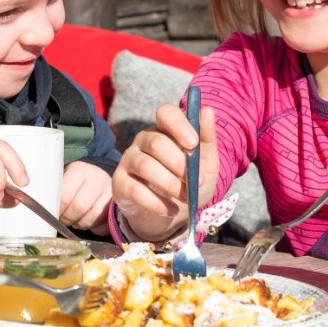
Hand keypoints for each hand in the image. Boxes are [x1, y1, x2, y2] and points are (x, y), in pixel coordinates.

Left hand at [59, 161, 112, 232]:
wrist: (98, 179)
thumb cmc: (75, 183)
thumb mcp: (64, 179)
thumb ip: (54, 191)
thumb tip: (41, 208)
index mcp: (80, 169)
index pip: (65, 197)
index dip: (57, 210)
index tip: (54, 213)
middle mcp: (98, 177)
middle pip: (79, 208)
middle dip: (68, 219)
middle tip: (64, 220)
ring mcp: (111, 191)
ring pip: (91, 218)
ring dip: (80, 224)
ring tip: (75, 220)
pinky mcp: (119, 205)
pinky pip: (104, 225)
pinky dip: (94, 229)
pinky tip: (89, 221)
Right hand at [110, 103, 218, 240]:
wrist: (174, 215)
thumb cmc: (190, 182)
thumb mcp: (206, 164)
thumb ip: (206, 139)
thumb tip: (207, 110)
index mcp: (165, 130)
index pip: (165, 113)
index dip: (178, 124)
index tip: (193, 143)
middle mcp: (144, 140)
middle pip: (156, 142)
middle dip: (178, 163)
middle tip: (195, 181)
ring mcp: (129, 160)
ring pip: (145, 165)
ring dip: (170, 184)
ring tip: (186, 197)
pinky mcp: (120, 183)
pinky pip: (135, 190)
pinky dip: (157, 202)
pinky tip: (171, 209)